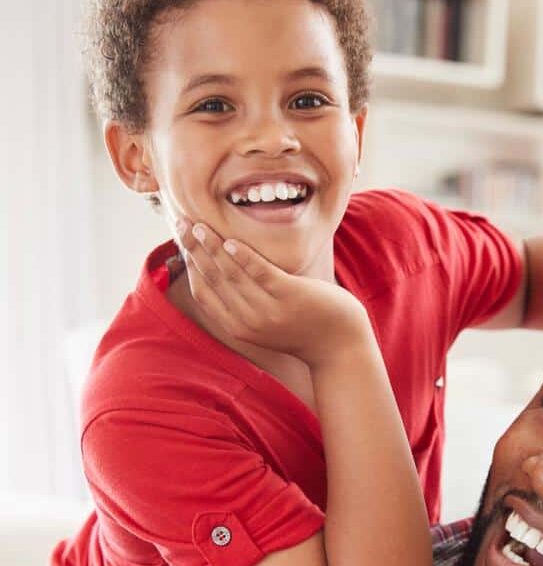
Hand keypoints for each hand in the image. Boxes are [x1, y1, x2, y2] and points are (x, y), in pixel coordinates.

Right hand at [173, 215, 370, 363]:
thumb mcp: (265, 321)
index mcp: (238, 327)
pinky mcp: (289, 296)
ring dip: (212, 247)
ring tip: (199, 225)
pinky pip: (260, 273)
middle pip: (213, 279)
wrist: (339, 344)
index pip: (203, 293)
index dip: (188, 265)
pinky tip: (230, 241)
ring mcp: (269, 310)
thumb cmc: (302, 326)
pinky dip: (243, 257)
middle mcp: (249, 322)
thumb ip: (243, 303)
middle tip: (181, 222)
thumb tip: (222, 271)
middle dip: (193, 249)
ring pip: (231, 274)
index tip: (180, 240)